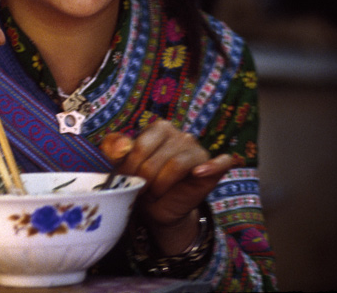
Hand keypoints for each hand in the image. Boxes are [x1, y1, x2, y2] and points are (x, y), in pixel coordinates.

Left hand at [100, 119, 234, 253]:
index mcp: (160, 129)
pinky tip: (198, 173)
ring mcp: (199, 150)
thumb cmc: (143, 182)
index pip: (140, 146)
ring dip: (161, 186)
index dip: (129, 168)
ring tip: (157, 193)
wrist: (159, 207)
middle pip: (155, 159)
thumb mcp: (124, 165)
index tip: (127, 180)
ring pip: (176, 165)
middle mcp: (182, 135)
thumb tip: (118, 146)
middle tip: (142, 191)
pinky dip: (211, 167)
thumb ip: (116, 150)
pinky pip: (219, 163)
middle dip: (144, 181)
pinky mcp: (214, 168)